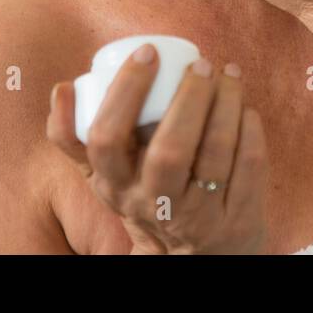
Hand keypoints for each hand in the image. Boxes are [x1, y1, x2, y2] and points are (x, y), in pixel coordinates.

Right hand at [46, 45, 267, 253]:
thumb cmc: (145, 198)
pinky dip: (250, 130)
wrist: (189, 259)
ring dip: (226, 105)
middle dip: (188, 99)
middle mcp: (155, 204)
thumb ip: (74, 138)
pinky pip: (249, 166)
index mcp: (115, 185)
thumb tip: (61, 87)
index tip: (147, 53)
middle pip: (170, 151)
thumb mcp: (104, 177)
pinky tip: (245, 107)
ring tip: (229, 73)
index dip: (126, 91)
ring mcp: (200, 215)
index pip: (107, 139)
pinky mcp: (239, 218)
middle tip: (199, 63)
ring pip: (216, 154)